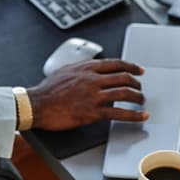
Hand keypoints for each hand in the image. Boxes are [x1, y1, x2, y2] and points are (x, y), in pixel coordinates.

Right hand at [26, 59, 147, 130]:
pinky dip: (133, 115)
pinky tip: (140, 116)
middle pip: (123, 77)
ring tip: (142, 101)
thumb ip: (80, 68)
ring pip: (124, 93)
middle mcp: (93, 79)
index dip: (131, 66)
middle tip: (140, 88)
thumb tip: (89, 68)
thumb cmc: (47, 89)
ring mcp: (94, 95)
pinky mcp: (92, 112)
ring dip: (137, 97)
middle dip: (136, 83)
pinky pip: (118, 113)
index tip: (139, 70)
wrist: (37, 104)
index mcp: (87, 68)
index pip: (115, 63)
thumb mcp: (65, 70)